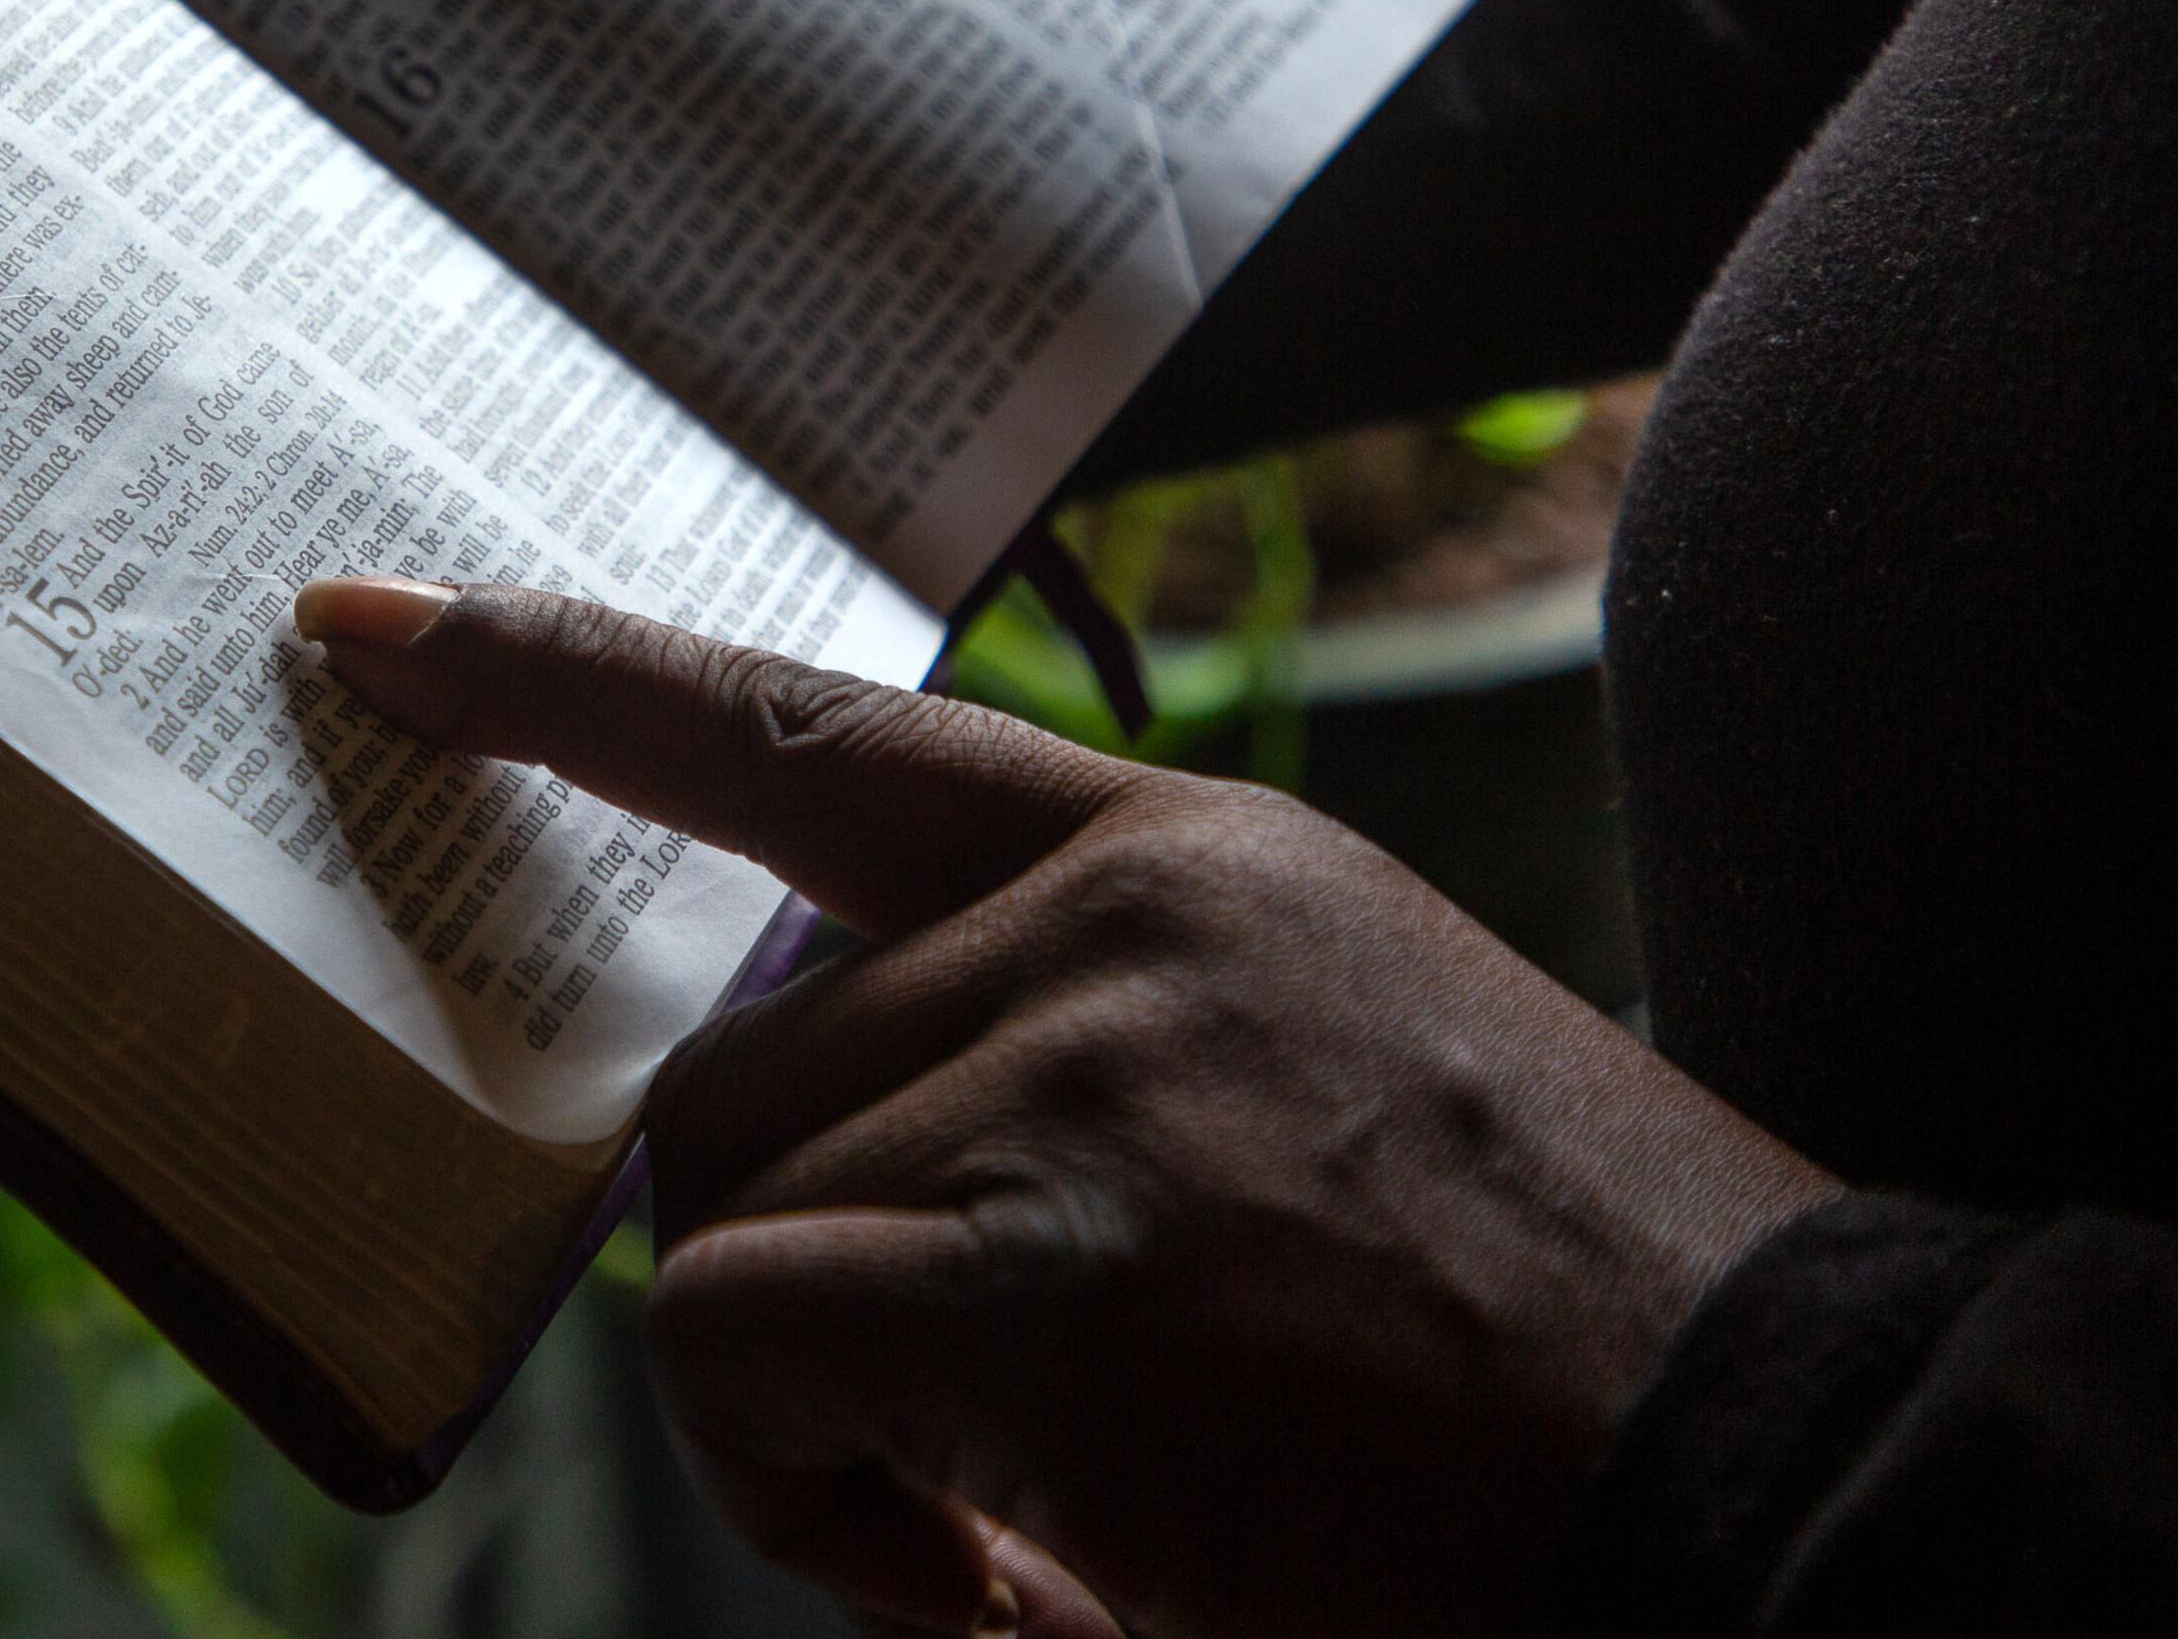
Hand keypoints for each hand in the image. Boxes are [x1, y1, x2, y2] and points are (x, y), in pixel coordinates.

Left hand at [294, 578, 1835, 1638]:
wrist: (1803, 1484)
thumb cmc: (1561, 1352)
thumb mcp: (1322, 1106)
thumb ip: (1072, 1070)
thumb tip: (807, 1169)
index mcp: (1191, 862)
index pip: (808, 730)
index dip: (566, 677)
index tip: (374, 635)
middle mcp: (1116, 921)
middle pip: (730, 1082)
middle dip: (802, 1288)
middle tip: (972, 1464)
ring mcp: (1081, 1073)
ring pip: (725, 1230)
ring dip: (829, 1424)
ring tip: (1042, 1538)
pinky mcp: (1051, 1263)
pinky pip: (743, 1358)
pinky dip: (818, 1512)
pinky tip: (1019, 1588)